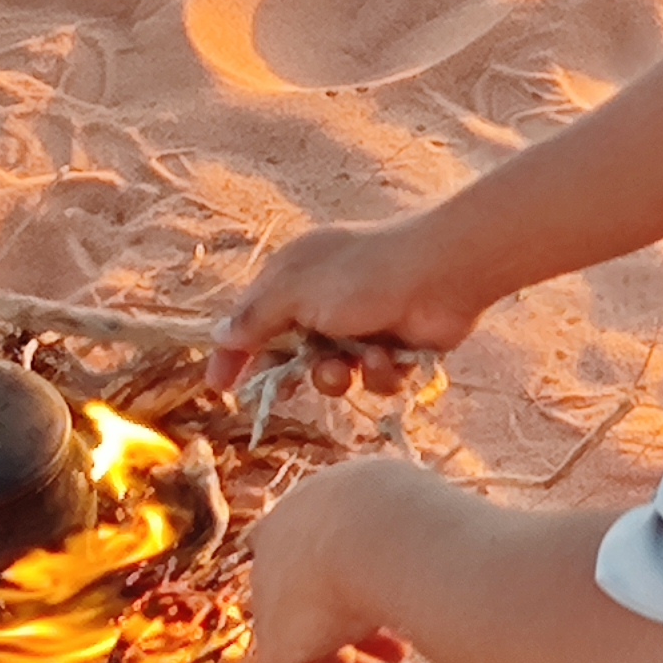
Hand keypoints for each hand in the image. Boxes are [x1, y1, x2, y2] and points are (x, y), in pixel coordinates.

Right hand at [206, 217, 489, 397]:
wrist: (443, 274)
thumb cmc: (364, 275)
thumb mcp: (296, 292)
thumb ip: (256, 318)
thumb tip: (220, 336)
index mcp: (295, 273)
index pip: (251, 318)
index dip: (233, 353)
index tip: (220, 388)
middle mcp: (324, 297)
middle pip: (291, 352)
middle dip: (294, 372)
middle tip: (291, 388)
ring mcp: (361, 322)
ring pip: (332, 372)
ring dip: (338, 375)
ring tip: (350, 364)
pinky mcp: (393, 345)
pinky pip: (371, 378)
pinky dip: (378, 373)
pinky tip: (389, 357)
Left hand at [238, 456, 418, 662]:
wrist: (381, 534)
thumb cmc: (415, 521)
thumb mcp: (421, 517)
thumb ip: (424, 540)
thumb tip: (464, 557)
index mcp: (320, 507)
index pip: (331, 557)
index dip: (370, 589)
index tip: (404, 611)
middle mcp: (287, 546)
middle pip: (320, 602)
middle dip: (365, 635)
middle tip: (403, 655)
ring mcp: (273, 592)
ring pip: (309, 642)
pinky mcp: (272, 638)